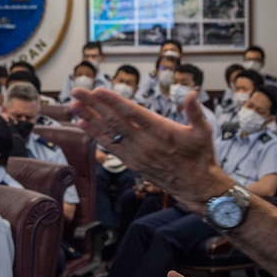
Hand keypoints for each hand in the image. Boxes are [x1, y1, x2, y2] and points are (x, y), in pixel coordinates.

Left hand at [70, 88, 231, 209]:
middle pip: (114, 121)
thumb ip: (195, 112)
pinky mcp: (132, 162)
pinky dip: (96, 135)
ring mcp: (136, 154)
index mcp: (161, 132)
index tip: (98, 90)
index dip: (113, 101)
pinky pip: (110, 146)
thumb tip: (191, 93)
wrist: (196, 186)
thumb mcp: (204, 132)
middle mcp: (144, 143)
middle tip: (76, 92)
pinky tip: (83, 124)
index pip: (132, 113)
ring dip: (89, 118)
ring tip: (73, 106)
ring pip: (108, 133)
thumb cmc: (200, 156)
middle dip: (93, 105)